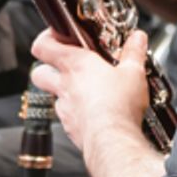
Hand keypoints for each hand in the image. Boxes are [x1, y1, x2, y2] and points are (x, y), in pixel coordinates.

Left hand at [30, 25, 149, 153]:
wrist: (112, 141)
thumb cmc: (119, 105)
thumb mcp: (133, 72)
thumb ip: (133, 53)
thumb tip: (137, 38)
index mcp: (75, 65)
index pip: (43, 46)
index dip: (45, 39)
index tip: (56, 36)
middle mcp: (64, 85)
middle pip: (38, 72)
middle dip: (46, 67)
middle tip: (63, 66)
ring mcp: (64, 108)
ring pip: (52, 96)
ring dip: (63, 92)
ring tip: (85, 90)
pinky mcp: (70, 127)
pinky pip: (66, 116)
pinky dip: (75, 112)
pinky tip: (93, 112)